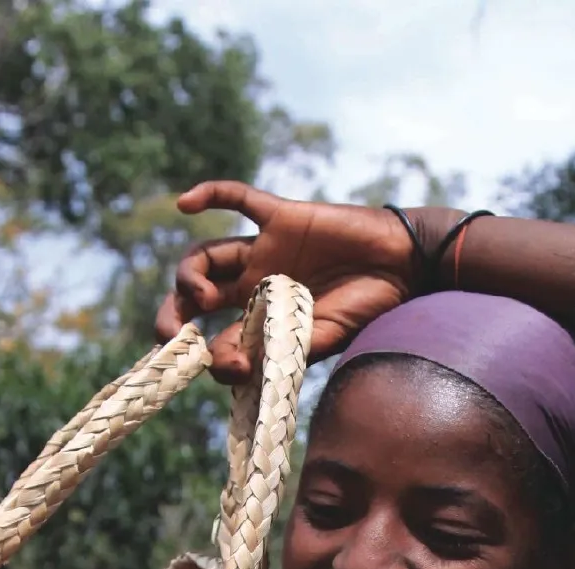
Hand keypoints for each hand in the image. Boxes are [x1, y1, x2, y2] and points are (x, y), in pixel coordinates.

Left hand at [154, 182, 460, 382]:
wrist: (404, 267)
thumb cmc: (370, 308)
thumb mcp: (321, 339)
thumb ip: (278, 350)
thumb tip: (228, 366)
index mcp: (265, 321)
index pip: (217, 338)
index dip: (207, 355)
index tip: (217, 366)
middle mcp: (256, 285)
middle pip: (198, 296)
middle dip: (175, 313)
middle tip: (170, 333)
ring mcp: (265, 250)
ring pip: (208, 255)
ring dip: (191, 274)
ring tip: (202, 297)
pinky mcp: (281, 217)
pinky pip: (238, 198)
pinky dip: (210, 195)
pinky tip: (184, 204)